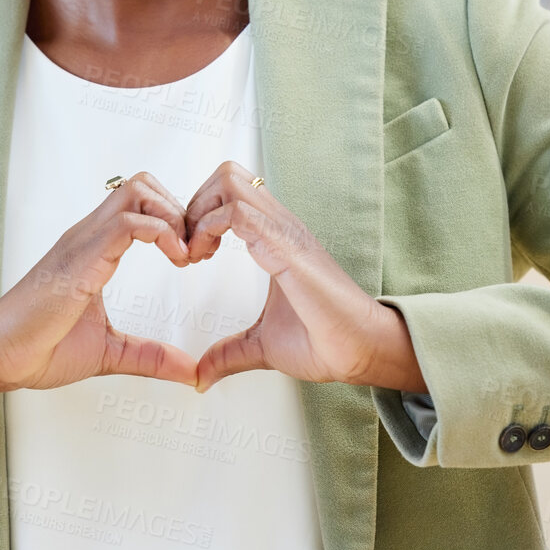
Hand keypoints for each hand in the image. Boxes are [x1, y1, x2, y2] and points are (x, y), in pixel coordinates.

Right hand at [0, 170, 198, 394]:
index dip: (176, 220)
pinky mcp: (82, 256)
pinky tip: (174, 259)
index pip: (141, 202)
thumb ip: (151, 356)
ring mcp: (84, 241)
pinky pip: (129, 222)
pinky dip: (162, 232)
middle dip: (180, 210)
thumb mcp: (111, 352)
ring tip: (184, 255)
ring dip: (173, 215)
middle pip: (143, 183)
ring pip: (138, 190)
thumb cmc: (41, 348)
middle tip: (194, 251)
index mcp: (96, 248)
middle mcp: (90, 235)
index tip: (193, 256)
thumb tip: (191, 371)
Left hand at [183, 161, 409, 393]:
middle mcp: (280, 225)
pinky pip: (236, 211)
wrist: (361, 349)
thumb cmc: (325, 341)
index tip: (191, 255)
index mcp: (275, 238)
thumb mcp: (261, 345)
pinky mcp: (285, 244)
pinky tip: (204, 258)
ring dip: (200, 212)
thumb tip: (201, 375)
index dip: (200, 215)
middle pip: (227, 174)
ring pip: (229, 181)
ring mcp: (284, 230)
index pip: (231, 192)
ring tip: (195, 252)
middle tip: (188, 247)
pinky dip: (207, 227)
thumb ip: (229, 353)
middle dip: (195, 204)